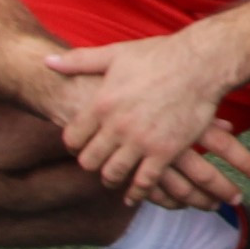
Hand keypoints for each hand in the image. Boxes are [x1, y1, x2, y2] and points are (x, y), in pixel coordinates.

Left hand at [44, 33, 249, 205]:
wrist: (202, 63)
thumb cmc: (159, 55)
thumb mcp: (116, 54)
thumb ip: (79, 61)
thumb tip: (47, 62)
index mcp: (101, 104)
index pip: (72, 139)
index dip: (74, 146)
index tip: (82, 146)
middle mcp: (117, 126)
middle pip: (89, 162)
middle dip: (91, 164)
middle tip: (98, 163)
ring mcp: (141, 141)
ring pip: (113, 175)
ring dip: (111, 179)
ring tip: (114, 177)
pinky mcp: (165, 152)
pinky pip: (144, 182)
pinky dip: (137, 192)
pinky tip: (134, 194)